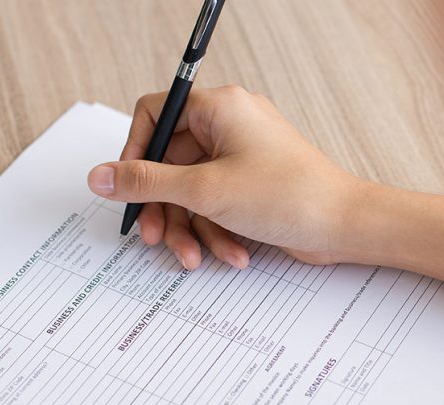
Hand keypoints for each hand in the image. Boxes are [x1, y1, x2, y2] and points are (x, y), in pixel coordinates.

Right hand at [87, 85, 361, 269]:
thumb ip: (145, 182)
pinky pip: (217, 205)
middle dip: (164, 207)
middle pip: (170, 164)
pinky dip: (217, 231)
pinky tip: (232, 254)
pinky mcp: (252, 185)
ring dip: (190, 228)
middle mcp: (230, 126)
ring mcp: (242, 156)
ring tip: (195, 258)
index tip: (128, 186)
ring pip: (192, 192)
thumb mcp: (203, 191)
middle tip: (154, 237)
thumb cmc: (287, 195)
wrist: (344, 226)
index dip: (135, 151)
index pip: (155, 114)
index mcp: (218, 108)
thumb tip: (100, 176)